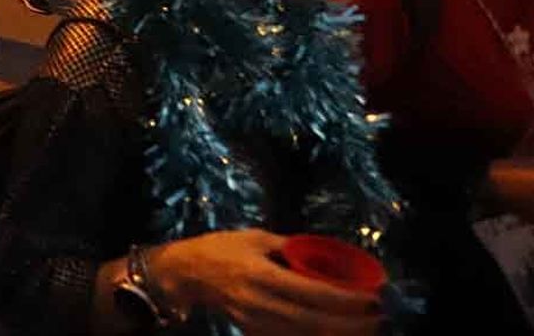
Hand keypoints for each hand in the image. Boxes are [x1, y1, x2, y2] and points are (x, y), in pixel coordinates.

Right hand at [148, 229, 382, 335]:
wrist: (187, 273)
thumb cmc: (222, 248)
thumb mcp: (255, 237)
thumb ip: (288, 246)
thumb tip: (323, 253)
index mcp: (262, 274)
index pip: (313, 293)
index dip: (346, 300)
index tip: (372, 298)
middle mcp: (261, 303)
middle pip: (315, 323)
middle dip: (351, 324)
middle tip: (377, 318)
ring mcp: (257, 323)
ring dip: (339, 335)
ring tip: (365, 329)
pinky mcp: (255, 333)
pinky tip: (334, 334)